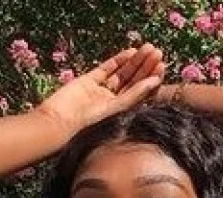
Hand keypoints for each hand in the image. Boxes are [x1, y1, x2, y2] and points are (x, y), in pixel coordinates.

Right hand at [38, 45, 165, 136]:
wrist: (60, 123)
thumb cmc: (89, 124)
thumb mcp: (116, 110)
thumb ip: (135, 95)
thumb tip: (154, 82)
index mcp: (122, 114)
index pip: (141, 95)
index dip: (151, 80)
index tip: (161, 67)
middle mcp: (112, 103)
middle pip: (133, 82)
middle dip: (145, 67)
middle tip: (157, 52)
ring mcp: (101, 92)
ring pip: (122, 74)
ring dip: (135, 62)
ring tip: (147, 48)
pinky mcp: (88, 82)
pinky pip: (107, 70)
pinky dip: (118, 61)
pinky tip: (130, 52)